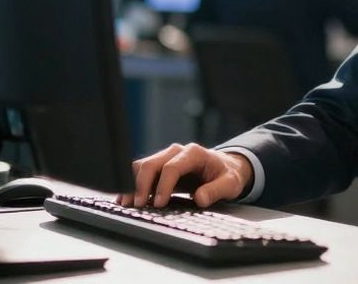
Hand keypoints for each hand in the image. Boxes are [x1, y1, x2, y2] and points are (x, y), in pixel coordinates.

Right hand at [117, 143, 252, 208]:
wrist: (225, 168)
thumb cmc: (227, 175)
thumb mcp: (230, 184)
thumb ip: (216, 190)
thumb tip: (200, 198)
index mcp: (194, 153)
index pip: (172, 167)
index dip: (163, 186)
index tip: (159, 203)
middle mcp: (177, 152)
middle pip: (152, 164)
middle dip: (142, 185)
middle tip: (138, 205)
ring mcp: (166, 157)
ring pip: (142, 166)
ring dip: (133, 184)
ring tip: (128, 203)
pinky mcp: (160, 166)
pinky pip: (141, 172)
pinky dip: (132, 183)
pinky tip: (127, 198)